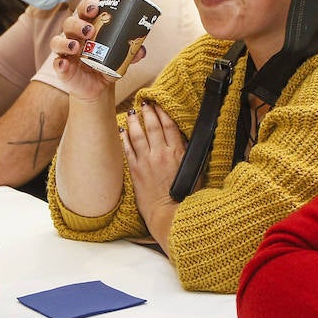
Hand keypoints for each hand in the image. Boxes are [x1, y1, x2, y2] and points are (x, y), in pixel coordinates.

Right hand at [49, 2, 132, 103]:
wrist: (98, 86)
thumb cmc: (106, 64)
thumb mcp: (120, 58)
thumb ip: (130, 53)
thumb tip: (141, 50)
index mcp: (87, 28)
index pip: (82, 12)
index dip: (86, 7)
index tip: (95, 9)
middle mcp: (73, 37)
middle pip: (69, 24)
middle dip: (77, 24)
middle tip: (89, 30)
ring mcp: (65, 52)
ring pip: (58, 41)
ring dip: (65, 42)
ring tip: (76, 47)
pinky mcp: (62, 67)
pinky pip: (57, 63)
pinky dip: (59, 63)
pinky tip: (64, 64)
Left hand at [122, 101, 186, 233]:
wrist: (169, 214)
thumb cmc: (184, 198)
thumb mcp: (194, 173)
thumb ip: (190, 155)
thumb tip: (188, 141)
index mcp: (177, 153)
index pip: (169, 126)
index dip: (164, 112)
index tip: (160, 104)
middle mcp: (161, 154)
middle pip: (153, 127)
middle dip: (149, 112)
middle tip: (145, 102)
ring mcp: (146, 162)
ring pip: (138, 135)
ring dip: (135, 122)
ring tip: (133, 112)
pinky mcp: (136, 171)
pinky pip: (128, 150)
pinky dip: (124, 138)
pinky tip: (122, 130)